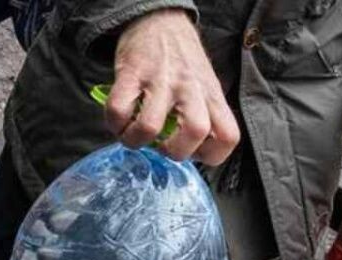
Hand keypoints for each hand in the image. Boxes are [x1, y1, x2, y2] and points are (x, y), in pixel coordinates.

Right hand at [105, 9, 239, 163]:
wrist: (159, 22)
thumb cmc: (181, 61)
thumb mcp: (204, 86)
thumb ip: (200, 115)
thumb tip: (180, 149)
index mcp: (211, 95)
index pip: (228, 136)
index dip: (210, 155)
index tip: (192, 152)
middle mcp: (190, 88)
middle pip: (195, 132)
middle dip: (173, 152)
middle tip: (161, 146)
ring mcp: (160, 80)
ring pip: (150, 126)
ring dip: (135, 140)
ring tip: (132, 135)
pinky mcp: (132, 73)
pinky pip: (118, 109)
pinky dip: (114, 123)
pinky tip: (118, 121)